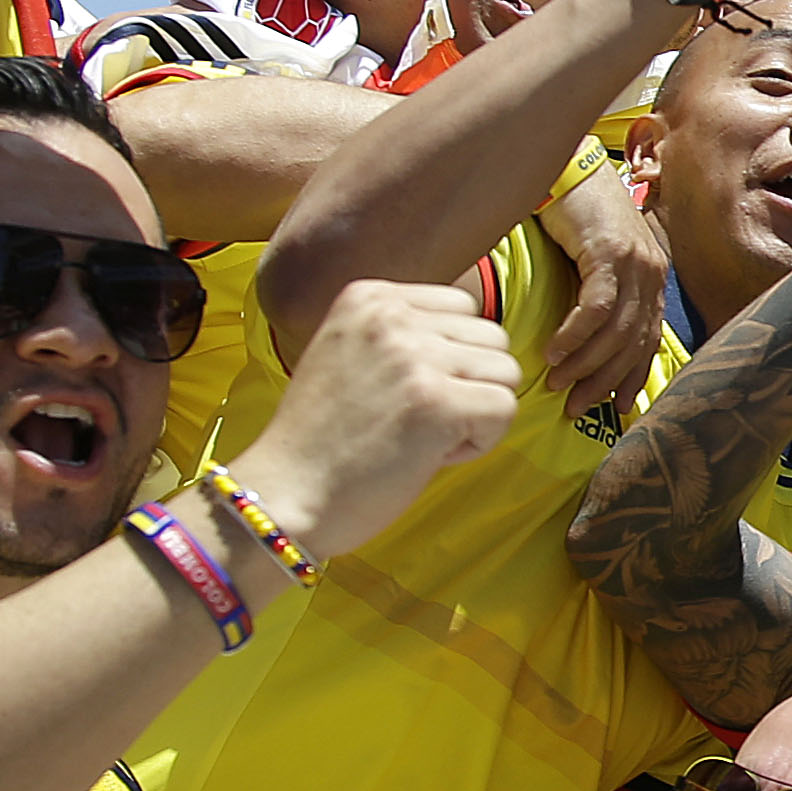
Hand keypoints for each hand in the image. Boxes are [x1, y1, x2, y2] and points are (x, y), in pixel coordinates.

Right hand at [227, 280, 520, 560]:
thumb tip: (483, 342)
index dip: (449, 360)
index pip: (463, 308)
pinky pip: (505, 409)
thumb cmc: (324, 441)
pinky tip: (429, 455)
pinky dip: (480, 442)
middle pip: (492, 338)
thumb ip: (407, 336)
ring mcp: (415, 356)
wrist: (285, 495)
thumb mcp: (352, 357)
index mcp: (369, 296)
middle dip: (468, 386)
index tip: (402, 394)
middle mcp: (392, 315)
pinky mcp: (438, 401)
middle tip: (413, 422)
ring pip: (505, 373)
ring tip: (419, 438)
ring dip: (475, 414)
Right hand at [533, 165, 670, 416]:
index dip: (633, 376)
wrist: (568, 168)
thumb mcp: (594, 261)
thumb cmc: (574, 216)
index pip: (648, 339)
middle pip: (633, 343)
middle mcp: (651, 273)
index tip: (615, 406)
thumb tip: (582, 340)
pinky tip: (554, 352)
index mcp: (652, 279)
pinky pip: (596, 308)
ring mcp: (635, 263)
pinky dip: (574, 335)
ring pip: (616, 331)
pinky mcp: (611, 253)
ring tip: (558, 384)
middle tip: (576, 407)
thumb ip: (598, 296)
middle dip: (604, 381)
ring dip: (584, 363)